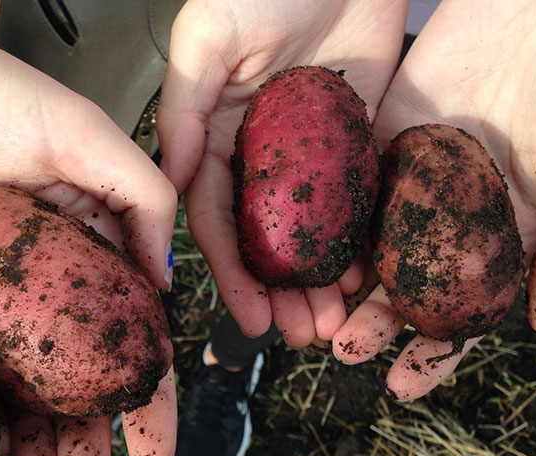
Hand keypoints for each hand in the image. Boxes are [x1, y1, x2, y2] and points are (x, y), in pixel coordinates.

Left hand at [0, 1, 177, 455]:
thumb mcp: (84, 133)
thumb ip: (139, 195)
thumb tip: (165, 282)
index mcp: (90, 254)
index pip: (131, 343)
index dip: (150, 404)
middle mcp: (43, 289)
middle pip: (75, 384)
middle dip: (88, 447)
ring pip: (20, 392)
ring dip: (35, 449)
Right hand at [156, 0, 407, 344]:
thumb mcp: (208, 38)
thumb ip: (184, 110)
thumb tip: (166, 185)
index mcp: (212, 136)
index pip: (215, 220)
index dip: (231, 275)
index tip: (249, 320)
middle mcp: (257, 153)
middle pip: (265, 239)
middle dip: (279, 293)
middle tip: (301, 336)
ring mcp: (309, 152)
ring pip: (311, 231)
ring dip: (319, 280)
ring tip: (335, 323)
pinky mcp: (356, 139)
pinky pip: (357, 201)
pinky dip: (361, 241)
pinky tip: (369, 277)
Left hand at [333, 0, 535, 399]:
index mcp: (509, 234)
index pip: (467, 309)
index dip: (437, 352)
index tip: (403, 385)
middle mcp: (457, 216)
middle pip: (409, 286)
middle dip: (377, 325)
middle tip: (344, 351)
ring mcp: (418, 180)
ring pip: (373, 246)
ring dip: (344, 286)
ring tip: (315, 317)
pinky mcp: (387, 138)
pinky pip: (354, 190)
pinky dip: (334, 225)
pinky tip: (309, 253)